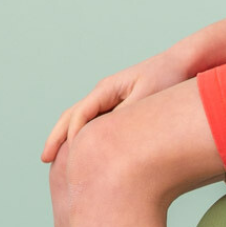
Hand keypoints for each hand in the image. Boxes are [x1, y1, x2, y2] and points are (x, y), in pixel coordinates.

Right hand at [41, 47, 193, 162]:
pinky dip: (83, 139)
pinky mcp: (117, 108)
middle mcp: (103, 94)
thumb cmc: (168, 79)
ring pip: (80, 121)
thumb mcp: (149, 97)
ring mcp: (108, 101)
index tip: (71, 157)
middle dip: (57, 138)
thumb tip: (109, 132)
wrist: (180, 65)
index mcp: (107, 89)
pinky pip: (95, 125)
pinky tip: (82, 155)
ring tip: (55, 161)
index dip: (73, 135)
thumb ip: (128, 114)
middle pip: (71, 116)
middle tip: (45, 159)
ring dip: (66, 139)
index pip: (81, 113)